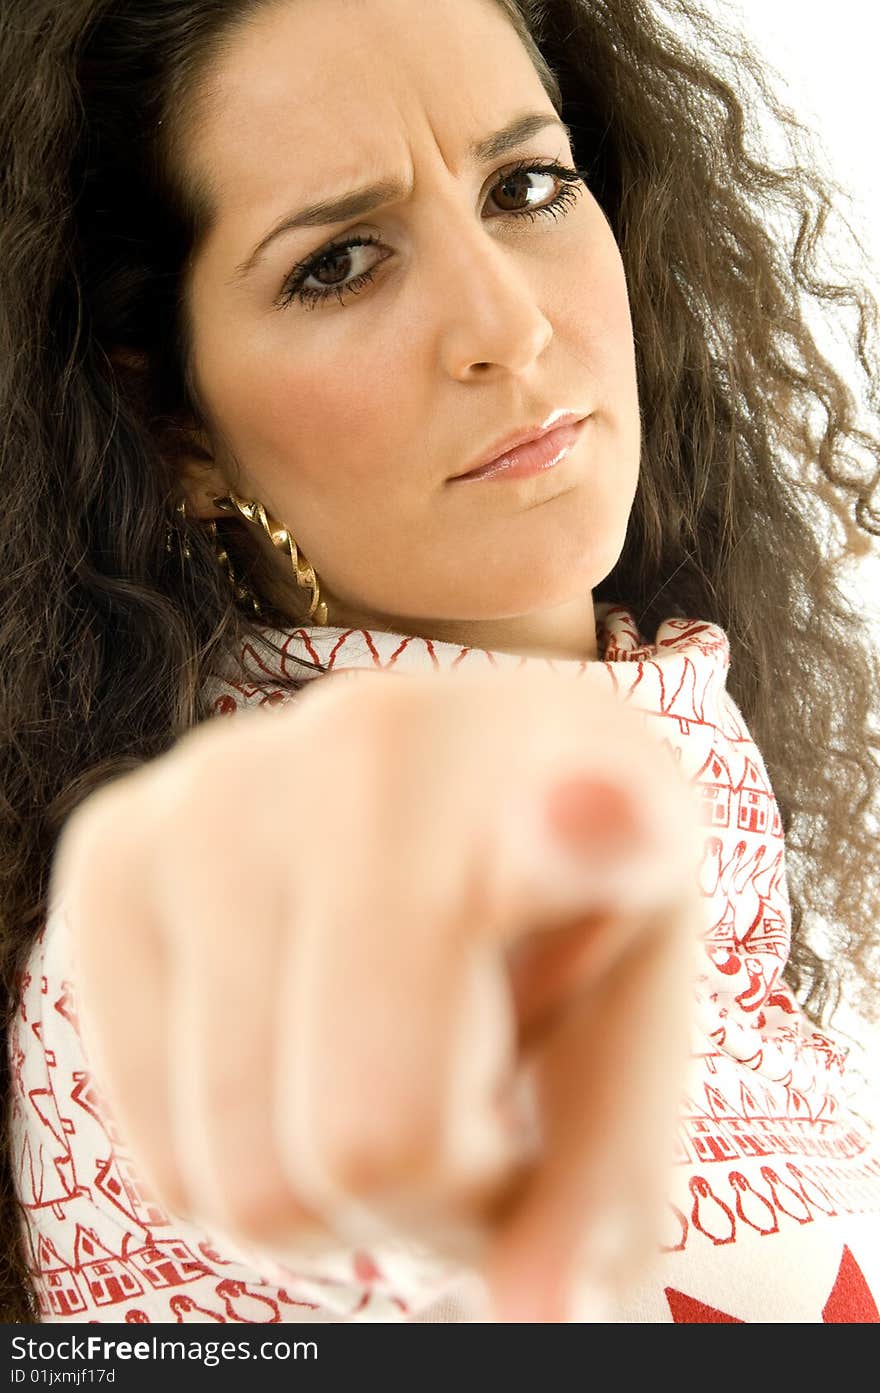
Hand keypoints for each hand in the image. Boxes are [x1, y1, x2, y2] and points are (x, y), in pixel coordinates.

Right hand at [49, 664, 705, 1321]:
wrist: (436, 779)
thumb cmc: (551, 911)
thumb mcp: (630, 1022)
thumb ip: (611, 1170)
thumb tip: (545, 1322)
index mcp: (577, 775)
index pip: (592, 812)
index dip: (595, 825)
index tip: (601, 813)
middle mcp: (379, 748)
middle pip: (366, 1143)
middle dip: (433, 1198)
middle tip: (472, 1121)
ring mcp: (221, 790)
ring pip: (240, 1175)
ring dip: (332, 1190)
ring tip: (385, 1074)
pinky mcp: (112, 848)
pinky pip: (158, 1149)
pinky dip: (236, 1159)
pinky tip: (295, 1050)